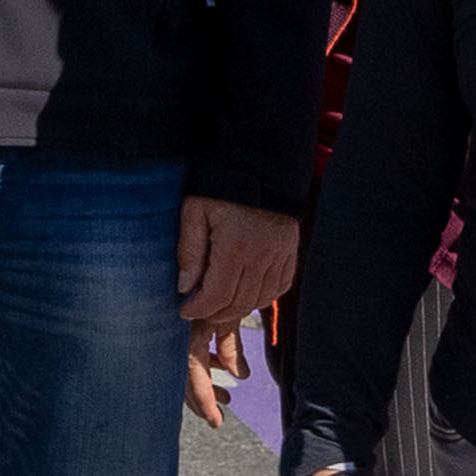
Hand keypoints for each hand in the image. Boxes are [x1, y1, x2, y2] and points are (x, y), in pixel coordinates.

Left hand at [175, 192, 303, 411]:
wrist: (260, 161)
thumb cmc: (220, 185)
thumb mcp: (194, 211)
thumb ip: (190, 251)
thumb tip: (185, 287)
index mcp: (235, 246)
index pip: (217, 295)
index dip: (198, 309)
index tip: (184, 311)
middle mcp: (262, 255)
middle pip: (238, 303)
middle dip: (215, 314)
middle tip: (198, 312)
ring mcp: (281, 255)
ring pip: (260, 299)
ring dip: (237, 309)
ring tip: (218, 306)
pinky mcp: (291, 252)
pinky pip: (279, 288)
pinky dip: (261, 298)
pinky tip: (245, 295)